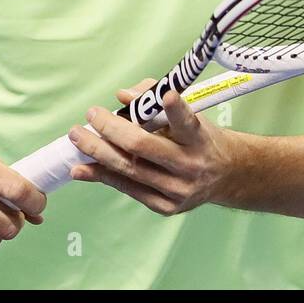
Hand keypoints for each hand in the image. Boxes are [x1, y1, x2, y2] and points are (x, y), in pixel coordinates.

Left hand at [66, 78, 237, 215]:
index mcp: (199, 138)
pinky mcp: (166, 206)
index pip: (187, 122)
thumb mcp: (191, 114)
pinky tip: (81, 168)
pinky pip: (128, 189)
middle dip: (111, 128)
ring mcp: (178, 189)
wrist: (226, 175)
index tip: (167, 95)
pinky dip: (102, 176)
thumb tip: (122, 96)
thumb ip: (156, 102)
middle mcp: (190, 165)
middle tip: (92, 114)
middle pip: (143, 147)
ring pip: (129, 169)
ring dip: (98, 152)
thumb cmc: (200, 138)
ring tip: (77, 137)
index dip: (176, 110)